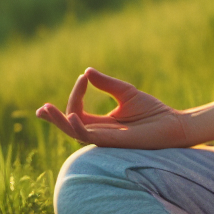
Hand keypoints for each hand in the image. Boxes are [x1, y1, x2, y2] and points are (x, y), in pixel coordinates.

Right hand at [36, 68, 191, 148]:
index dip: (76, 93)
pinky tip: (72, 116)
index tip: (83, 78)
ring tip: (45, 110)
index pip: (78, 110)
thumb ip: (106, 84)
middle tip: (40, 110)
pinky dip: (78, 127)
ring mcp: (105, 139)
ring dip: (60, 122)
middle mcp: (100, 133)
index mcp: (101, 123)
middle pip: (70, 126)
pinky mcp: (113, 142)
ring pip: (75, 132)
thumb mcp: (126, 93)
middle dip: (54, 118)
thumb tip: (86, 71)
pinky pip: (90, 136)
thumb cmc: (152, 112)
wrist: (172, 124)